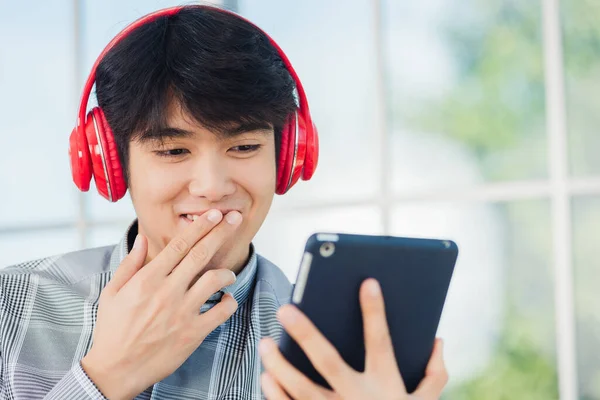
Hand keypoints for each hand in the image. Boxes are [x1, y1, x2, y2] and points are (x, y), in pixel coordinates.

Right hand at [81, 210, 242, 399]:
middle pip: (201, 254)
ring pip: (215, 279)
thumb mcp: (112, 293)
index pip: (180, 245)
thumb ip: (130, 264)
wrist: (116, 369)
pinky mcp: (194, 333)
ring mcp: (182, 312)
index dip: (200, 226)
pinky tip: (226, 299)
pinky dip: (229, 302)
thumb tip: (142, 238)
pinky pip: (222, 311)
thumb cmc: (113, 330)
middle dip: (221, 232)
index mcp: (147, 279)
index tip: (214, 214)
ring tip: (228, 273)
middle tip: (235, 218)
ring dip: (227, 272)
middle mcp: (167, 291)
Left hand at [259, 279, 448, 399]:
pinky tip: (266, 377)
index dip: (375, 312)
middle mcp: (359, 399)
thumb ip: (434, 375)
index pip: (380, 342)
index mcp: (386, 385)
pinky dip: (276, 394)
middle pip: (329, 362)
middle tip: (285, 309)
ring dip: (280, 365)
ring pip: (302, 388)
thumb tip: (438, 341)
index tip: (368, 282)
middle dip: (306, 334)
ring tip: (266, 343)